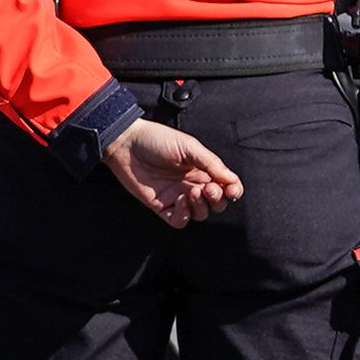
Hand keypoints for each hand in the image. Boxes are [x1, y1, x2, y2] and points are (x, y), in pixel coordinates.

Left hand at [104, 119, 244, 226]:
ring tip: (192, 192)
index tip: (232, 190)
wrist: (127, 143)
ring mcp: (177, 196)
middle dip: (217, 199)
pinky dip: (185, 215)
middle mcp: (192, 184)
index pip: (225, 186)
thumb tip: (232, 180)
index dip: (232, 190)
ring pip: (200, 214)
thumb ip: (211, 163)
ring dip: (201, 207)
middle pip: (215, 203)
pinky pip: (179, 220)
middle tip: (209, 189)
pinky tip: (181, 201)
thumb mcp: (189, 147)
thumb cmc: (157, 139)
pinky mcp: (162, 206)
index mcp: (202, 169)